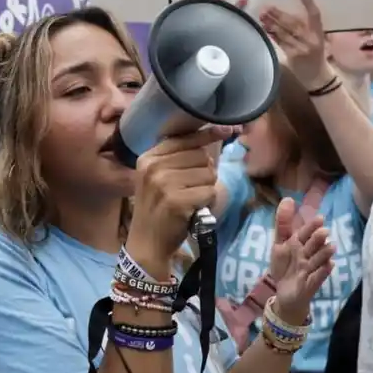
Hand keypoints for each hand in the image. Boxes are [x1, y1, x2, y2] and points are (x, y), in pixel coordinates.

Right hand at [127, 126, 232, 271]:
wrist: (147, 243)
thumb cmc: (157, 208)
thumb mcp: (156, 177)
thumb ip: (177, 157)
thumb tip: (212, 135)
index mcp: (149, 158)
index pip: (184, 139)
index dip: (206, 134)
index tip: (226, 129)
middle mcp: (154, 167)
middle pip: (201, 156)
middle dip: (204, 172)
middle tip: (191, 189)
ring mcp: (164, 184)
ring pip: (208, 173)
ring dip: (207, 188)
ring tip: (191, 200)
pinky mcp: (177, 201)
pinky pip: (209, 192)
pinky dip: (207, 202)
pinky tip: (194, 209)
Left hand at [259, 0, 330, 87]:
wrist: (318, 78)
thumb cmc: (317, 56)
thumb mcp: (319, 40)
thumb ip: (309, 28)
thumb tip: (289, 14)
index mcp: (319, 34)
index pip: (316, 16)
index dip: (309, 4)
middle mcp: (311, 40)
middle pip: (294, 23)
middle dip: (279, 14)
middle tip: (267, 6)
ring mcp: (302, 48)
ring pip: (284, 32)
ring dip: (272, 23)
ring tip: (262, 16)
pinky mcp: (293, 56)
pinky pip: (280, 42)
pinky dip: (272, 35)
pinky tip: (265, 28)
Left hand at [266, 199, 333, 324]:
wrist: (285, 293)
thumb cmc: (284, 266)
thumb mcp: (279, 244)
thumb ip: (282, 223)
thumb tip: (288, 198)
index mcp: (298, 244)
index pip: (305, 233)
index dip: (311, 226)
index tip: (320, 218)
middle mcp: (307, 255)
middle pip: (313, 246)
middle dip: (318, 239)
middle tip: (324, 232)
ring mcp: (311, 269)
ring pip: (318, 260)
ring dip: (324, 254)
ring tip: (331, 247)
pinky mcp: (312, 283)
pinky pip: (319, 277)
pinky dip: (324, 271)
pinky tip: (330, 265)